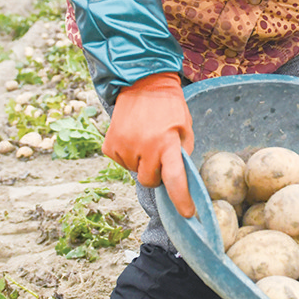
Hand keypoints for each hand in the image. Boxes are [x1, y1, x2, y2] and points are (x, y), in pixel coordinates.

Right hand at [102, 72, 195, 216]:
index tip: (188, 215)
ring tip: (146, 138)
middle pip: (150, 180)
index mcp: (167, 143)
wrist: (143, 83)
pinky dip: (128, 155)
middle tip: (159, 153)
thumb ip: (182, 154)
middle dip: (156, 173)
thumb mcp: (185, 129)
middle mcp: (144, 147)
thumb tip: (179, 180)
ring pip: (134, 172)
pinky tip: (133, 137)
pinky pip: (121, 163)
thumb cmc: (169, 108)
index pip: (175, 180)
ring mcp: (124, 146)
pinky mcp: (109, 145)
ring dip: (142, 161)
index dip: (182, 200)